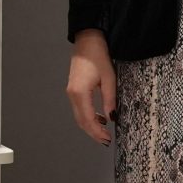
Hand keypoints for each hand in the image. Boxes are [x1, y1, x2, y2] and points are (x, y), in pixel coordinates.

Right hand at [67, 30, 117, 145]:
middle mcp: (72, 95)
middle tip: (106, 141)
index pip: (88, 119)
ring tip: (104, 132)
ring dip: (90, 125)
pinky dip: (88, 116)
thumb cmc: (98, 57)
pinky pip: (79, 108)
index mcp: (80, 93)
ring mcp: (71, 92)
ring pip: (79, 115)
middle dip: (93, 133)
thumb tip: (112, 118)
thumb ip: (110, 100)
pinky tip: (99, 117)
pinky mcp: (73, 89)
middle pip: (81, 120)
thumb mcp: (109, 79)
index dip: (97, 132)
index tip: (107, 140)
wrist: (87, 41)